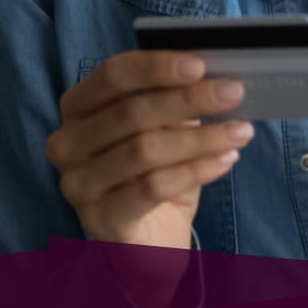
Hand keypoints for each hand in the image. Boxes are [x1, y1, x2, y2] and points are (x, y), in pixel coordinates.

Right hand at [44, 50, 253, 250]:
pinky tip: (225, 161)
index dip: (156, 67)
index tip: (199, 65)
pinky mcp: (101, 218)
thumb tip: (214, 77)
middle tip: (233, 93)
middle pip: (130, 112)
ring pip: (144, 150)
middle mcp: (67, 143)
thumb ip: (174, 100)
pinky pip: (152, 187)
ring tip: (240, 131)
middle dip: (188, 99)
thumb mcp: (163, 129)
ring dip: (201, 137)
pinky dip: (195, 170)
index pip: (112, 75)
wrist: (147, 241)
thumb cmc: (154, 172)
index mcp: (77, 107)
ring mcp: (78, 184)